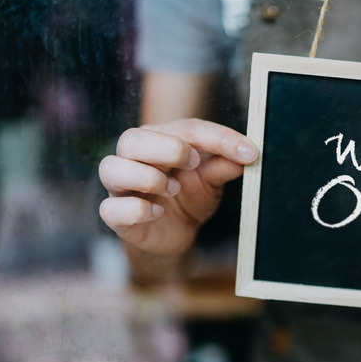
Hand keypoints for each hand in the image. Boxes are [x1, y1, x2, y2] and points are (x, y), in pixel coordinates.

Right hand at [98, 119, 258, 256]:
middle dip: (168, 149)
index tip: (250, 152)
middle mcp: (133, 156)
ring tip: (174, 189)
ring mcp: (120, 186)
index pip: (185, 128)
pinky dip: (137, 210)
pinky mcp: (115, 214)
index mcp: (159, 138)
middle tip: (194, 163)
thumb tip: (246, 156)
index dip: (219, 138)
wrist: (176, 233)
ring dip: (148, 178)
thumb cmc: (190, 196)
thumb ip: (223, 166)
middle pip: (132, 139)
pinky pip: (110, 208)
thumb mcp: (211, 180)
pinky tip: (158, 212)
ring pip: (112, 168)